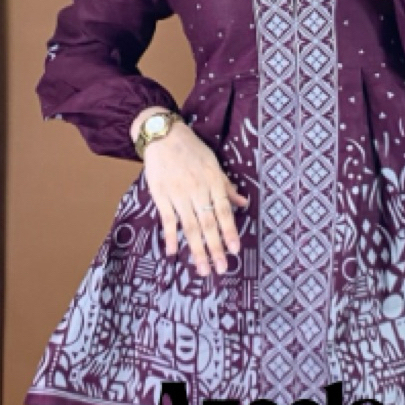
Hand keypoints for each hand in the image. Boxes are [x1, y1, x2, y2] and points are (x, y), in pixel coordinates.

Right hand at [141, 121, 248, 276]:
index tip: (235, 250)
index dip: (229, 231)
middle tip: (222, 268)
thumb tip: (243, 202)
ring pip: (189, 226)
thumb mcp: (213, 163)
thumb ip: (226, 185)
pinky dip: (170, 237)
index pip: (223, 210)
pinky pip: (167, 220)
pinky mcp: (161, 195)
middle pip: (207, 223)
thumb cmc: (191, 149)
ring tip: (203, 269)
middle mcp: (196, 189)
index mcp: (212, 181)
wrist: (163, 135)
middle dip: (215, 248)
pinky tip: (173, 252)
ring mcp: (178, 194)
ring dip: (196, 249)